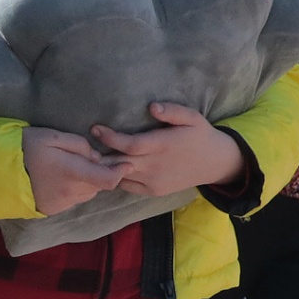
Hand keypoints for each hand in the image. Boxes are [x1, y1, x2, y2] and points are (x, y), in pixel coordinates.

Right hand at [22, 127, 125, 214]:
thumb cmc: (26, 148)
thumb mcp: (53, 136)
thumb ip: (80, 145)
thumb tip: (96, 156)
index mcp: (72, 171)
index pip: (107, 179)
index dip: (120, 172)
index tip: (125, 164)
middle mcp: (70, 191)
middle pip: (98, 185)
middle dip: (98, 174)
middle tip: (84, 160)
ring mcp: (61, 203)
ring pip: (87, 194)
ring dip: (86, 183)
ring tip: (69, 170)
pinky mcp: (53, 210)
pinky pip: (73, 200)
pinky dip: (73, 191)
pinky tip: (59, 181)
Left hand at [90, 103, 245, 195]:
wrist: (215, 163)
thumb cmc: (200, 136)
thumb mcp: (193, 118)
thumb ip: (173, 111)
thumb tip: (151, 107)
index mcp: (163, 145)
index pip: (130, 144)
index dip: (110, 138)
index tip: (95, 128)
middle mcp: (156, 166)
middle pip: (120, 162)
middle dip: (100, 154)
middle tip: (83, 144)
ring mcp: (153, 181)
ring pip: (120, 176)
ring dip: (105, 167)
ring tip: (90, 156)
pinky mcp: (153, 191)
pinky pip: (127, 186)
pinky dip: (115, 178)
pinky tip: (107, 168)